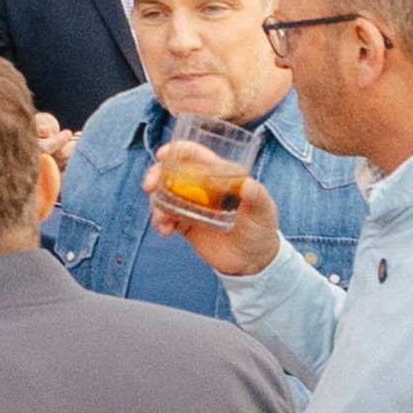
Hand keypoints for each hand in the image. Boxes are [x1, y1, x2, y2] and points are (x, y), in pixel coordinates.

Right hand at [158, 158, 285, 280]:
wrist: (253, 262)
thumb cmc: (262, 230)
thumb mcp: (264, 212)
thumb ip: (257, 198)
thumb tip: (249, 184)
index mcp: (221, 176)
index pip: (197, 156)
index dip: (178, 150)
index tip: (162, 155)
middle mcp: (203, 187)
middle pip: (172, 172)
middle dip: (155, 174)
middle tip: (149, 186)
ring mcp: (192, 205)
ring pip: (164, 195)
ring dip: (155, 203)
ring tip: (162, 221)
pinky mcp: (185, 224)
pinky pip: (166, 217)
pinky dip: (160, 221)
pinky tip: (164, 231)